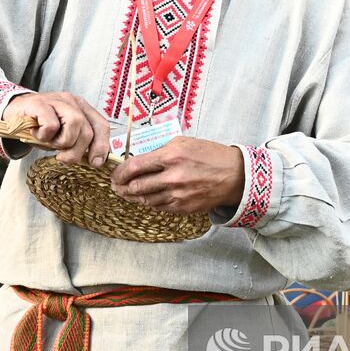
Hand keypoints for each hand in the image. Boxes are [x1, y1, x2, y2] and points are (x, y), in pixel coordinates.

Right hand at [4, 92, 110, 166]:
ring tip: (49, 142)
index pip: (101, 126)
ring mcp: (56, 100)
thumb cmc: (40, 127)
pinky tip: (36, 133)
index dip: (101, 146)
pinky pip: (51, 124)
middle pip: (88, 129)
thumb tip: (93, 161)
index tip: (95, 163)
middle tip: (62, 157)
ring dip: (62, 141)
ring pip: (75, 123)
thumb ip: (78, 143)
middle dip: (77, 150)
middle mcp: (72, 102)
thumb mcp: (62, 137)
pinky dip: (45, 135)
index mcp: (82, 109)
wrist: (13, 113)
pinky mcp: (39, 103)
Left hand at [109, 136, 244, 214]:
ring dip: (133, 197)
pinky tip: (146, 197)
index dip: (120, 172)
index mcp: (171, 156)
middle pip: (136, 186)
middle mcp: (172, 177)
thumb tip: (138, 160)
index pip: (134, 167)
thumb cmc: (209, 155)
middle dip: (122, 187)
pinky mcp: (183, 208)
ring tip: (128, 193)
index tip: (115, 174)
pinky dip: (150, 202)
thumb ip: (159, 151)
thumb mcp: (183, 142)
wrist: (234, 175)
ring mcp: (177, 195)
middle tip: (116, 186)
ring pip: (145, 199)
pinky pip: (159, 207)